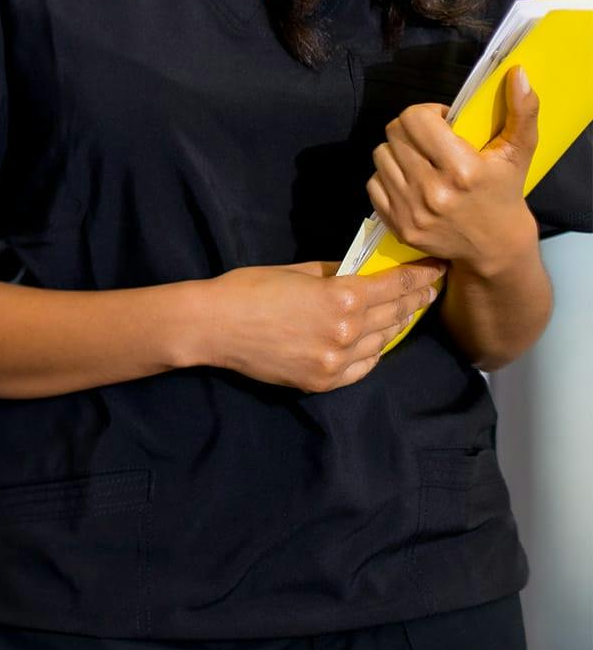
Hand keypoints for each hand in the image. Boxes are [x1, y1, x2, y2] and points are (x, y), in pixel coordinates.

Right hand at [206, 259, 446, 391]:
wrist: (214, 327)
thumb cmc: (249, 288)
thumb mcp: (298, 271)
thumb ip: (337, 273)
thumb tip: (364, 271)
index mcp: (343, 297)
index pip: (397, 286)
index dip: (421, 275)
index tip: (436, 268)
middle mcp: (349, 332)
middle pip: (396, 314)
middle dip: (416, 298)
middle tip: (430, 288)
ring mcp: (338, 361)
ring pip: (383, 342)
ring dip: (398, 325)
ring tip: (407, 312)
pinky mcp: (325, 381)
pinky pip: (364, 366)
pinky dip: (375, 351)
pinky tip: (379, 340)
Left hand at [367, 67, 541, 274]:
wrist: (495, 247)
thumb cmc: (504, 193)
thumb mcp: (518, 152)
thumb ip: (522, 111)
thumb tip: (517, 73)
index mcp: (462, 169)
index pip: (414, 118)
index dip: (427, 113)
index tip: (443, 122)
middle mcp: (432, 190)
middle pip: (393, 133)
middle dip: (411, 129)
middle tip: (430, 138)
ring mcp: (411, 210)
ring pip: (380, 155)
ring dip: (398, 152)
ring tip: (421, 159)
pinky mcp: (396, 224)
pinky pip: (373, 182)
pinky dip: (388, 176)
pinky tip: (411, 180)